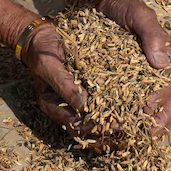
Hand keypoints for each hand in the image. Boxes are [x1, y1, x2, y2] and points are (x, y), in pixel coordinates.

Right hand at [21, 23, 114, 150]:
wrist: (41, 38)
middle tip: (126, 129)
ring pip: (91, 123)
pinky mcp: (84, 92)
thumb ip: (63, 84)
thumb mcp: (49, 64)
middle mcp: (62, 108)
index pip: (73, 124)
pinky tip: (126, 115)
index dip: (94, 127)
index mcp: (51, 105)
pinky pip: (97, 107)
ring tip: (128, 131)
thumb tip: (83, 105)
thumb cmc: (43, 50)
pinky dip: (110, 114)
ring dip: (109, 128)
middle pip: (84, 130)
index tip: (115, 125)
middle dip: (105, 132)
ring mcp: (73, 102)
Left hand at [93, 0, 170, 136]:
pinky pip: (135, 104)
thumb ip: (151, 34)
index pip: (170, 90)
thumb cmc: (127, 7)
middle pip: (166, 106)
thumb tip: (161, 63)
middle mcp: (164, 72)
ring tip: (130, 144)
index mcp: (170, 59)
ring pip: (154, 110)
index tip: (145, 120)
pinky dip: (131, 119)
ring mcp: (148, 78)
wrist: (111, 2)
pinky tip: (119, 132)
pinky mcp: (130, 81)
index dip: (159, 107)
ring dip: (145, 128)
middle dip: (155, 125)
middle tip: (140, 142)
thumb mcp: (140, 15)